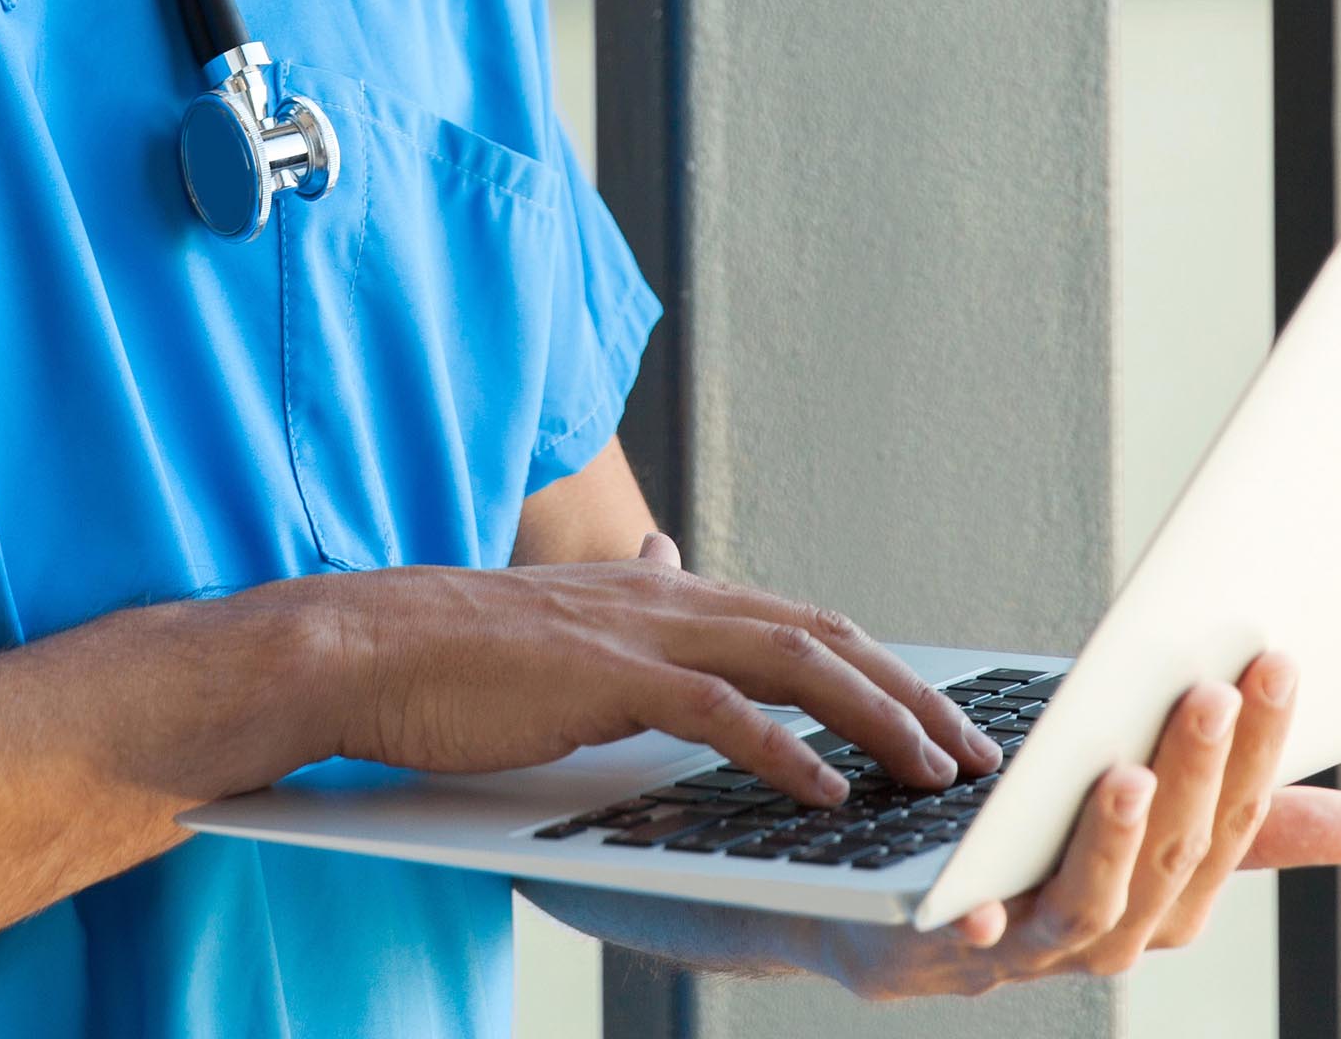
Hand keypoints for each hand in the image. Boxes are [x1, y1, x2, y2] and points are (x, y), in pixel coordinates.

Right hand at [312, 533, 1001, 800]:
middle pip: (822, 634)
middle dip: (910, 694)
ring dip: (877, 719)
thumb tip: (666, 549)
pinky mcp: (603, 676)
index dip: (879, 665)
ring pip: (792, 663)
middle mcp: (665, 594)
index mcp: (661, 589)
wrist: (361, 645)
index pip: (800, 619)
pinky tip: (829, 792)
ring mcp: (637, 631)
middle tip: (979, 752)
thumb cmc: (453, 651)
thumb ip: (628, 594)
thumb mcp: (563, 616)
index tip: (940, 714)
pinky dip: (783, 750)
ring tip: (937, 773)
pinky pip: (717, 712)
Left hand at [779, 650, 1340, 1001]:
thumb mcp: (1143, 821)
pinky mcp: (941, 951)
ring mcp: (1029, 950)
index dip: (1259, 751)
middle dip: (1193, 777)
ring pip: (1086, 906)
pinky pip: (964, 941)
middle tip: (1206, 692)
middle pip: (1169, 860)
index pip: (1231, 822)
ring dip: (1111, 844)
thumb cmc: (1035, 852)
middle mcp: (1112, 935)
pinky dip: (981, 921)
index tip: (1272, 665)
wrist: (888, 920)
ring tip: (1126, 774)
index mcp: (1169, 899)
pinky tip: (985, 898)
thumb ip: (1241, 824)